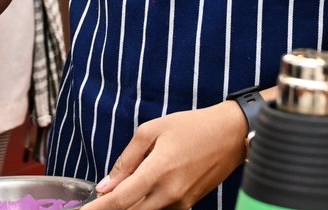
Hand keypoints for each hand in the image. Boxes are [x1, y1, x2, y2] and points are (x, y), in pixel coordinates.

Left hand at [89, 102, 247, 209]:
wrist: (231, 135)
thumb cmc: (192, 126)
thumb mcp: (153, 130)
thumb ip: (127, 159)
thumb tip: (106, 185)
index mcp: (158, 171)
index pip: (119, 201)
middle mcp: (169, 193)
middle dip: (110, 208)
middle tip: (96, 201)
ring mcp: (180, 203)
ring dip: (128, 205)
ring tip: (120, 191)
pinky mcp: (188, 205)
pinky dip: (145, 204)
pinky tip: (141, 190)